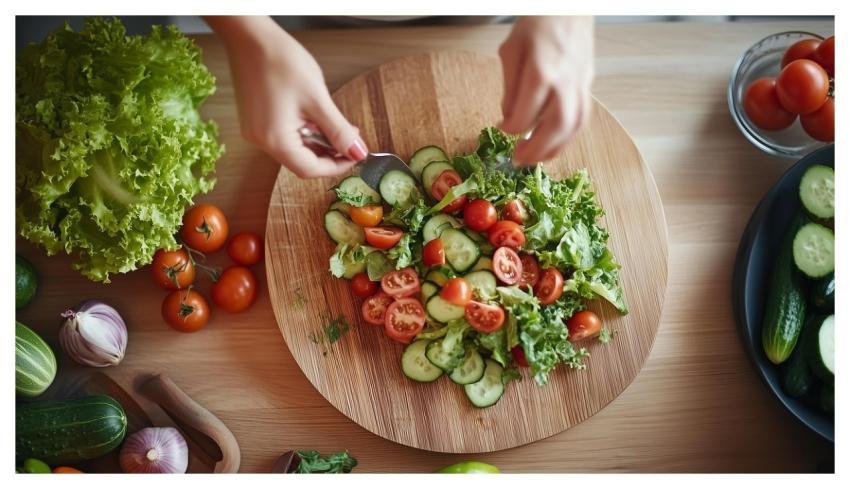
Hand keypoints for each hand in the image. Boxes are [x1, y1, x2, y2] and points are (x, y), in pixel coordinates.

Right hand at [207, 16, 367, 177]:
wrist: (251, 36)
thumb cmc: (280, 61)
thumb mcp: (317, 98)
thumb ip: (338, 130)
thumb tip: (356, 152)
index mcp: (275, 140)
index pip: (309, 169)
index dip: (336, 166)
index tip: (354, 155)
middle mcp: (261, 141)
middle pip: (301, 161)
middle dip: (328, 152)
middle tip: (349, 136)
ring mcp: (255, 131)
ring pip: (294, 148)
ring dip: (317, 141)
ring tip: (333, 121)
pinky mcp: (255, 120)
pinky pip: (283, 135)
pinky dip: (303, 131)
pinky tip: (314, 115)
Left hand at [498, 16, 593, 164]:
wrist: (568, 9)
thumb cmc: (536, 25)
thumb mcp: (510, 51)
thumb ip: (509, 87)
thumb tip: (509, 117)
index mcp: (540, 73)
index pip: (524, 116)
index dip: (510, 129)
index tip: (501, 128)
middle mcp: (564, 83)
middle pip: (555, 128)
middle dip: (535, 150)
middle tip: (518, 159)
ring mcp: (580, 86)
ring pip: (573, 128)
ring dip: (554, 149)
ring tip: (535, 158)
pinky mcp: (588, 87)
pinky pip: (582, 120)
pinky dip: (568, 138)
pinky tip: (554, 144)